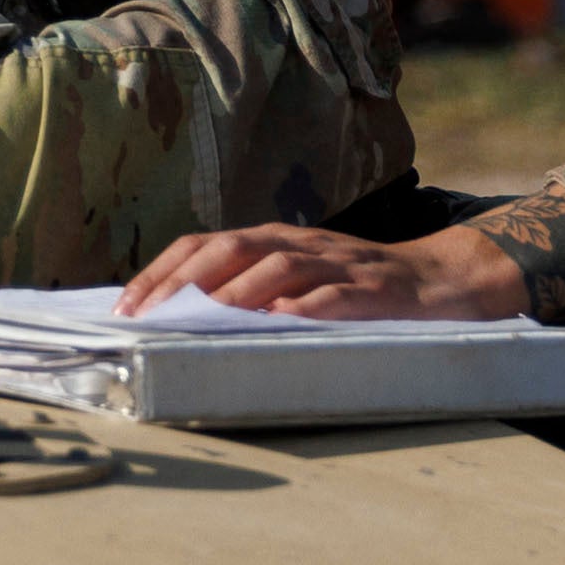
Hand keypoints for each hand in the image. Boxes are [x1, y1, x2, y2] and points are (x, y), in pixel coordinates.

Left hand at [118, 222, 531, 320]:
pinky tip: (278, 324)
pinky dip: (303, 308)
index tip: (126, 307)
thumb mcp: (296, 281)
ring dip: (234, 293)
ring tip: (201, 319)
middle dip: (182, 281)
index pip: (203, 244)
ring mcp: (335, 263)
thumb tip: (179, 319)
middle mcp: (298, 244)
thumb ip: (246, 292)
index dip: (162, 273)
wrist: (438, 281)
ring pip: (276, 267)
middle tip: (148, 316)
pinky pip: (333, 296)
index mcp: (272, 241)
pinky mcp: (371, 288)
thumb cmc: (355, 287)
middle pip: (230, 248)